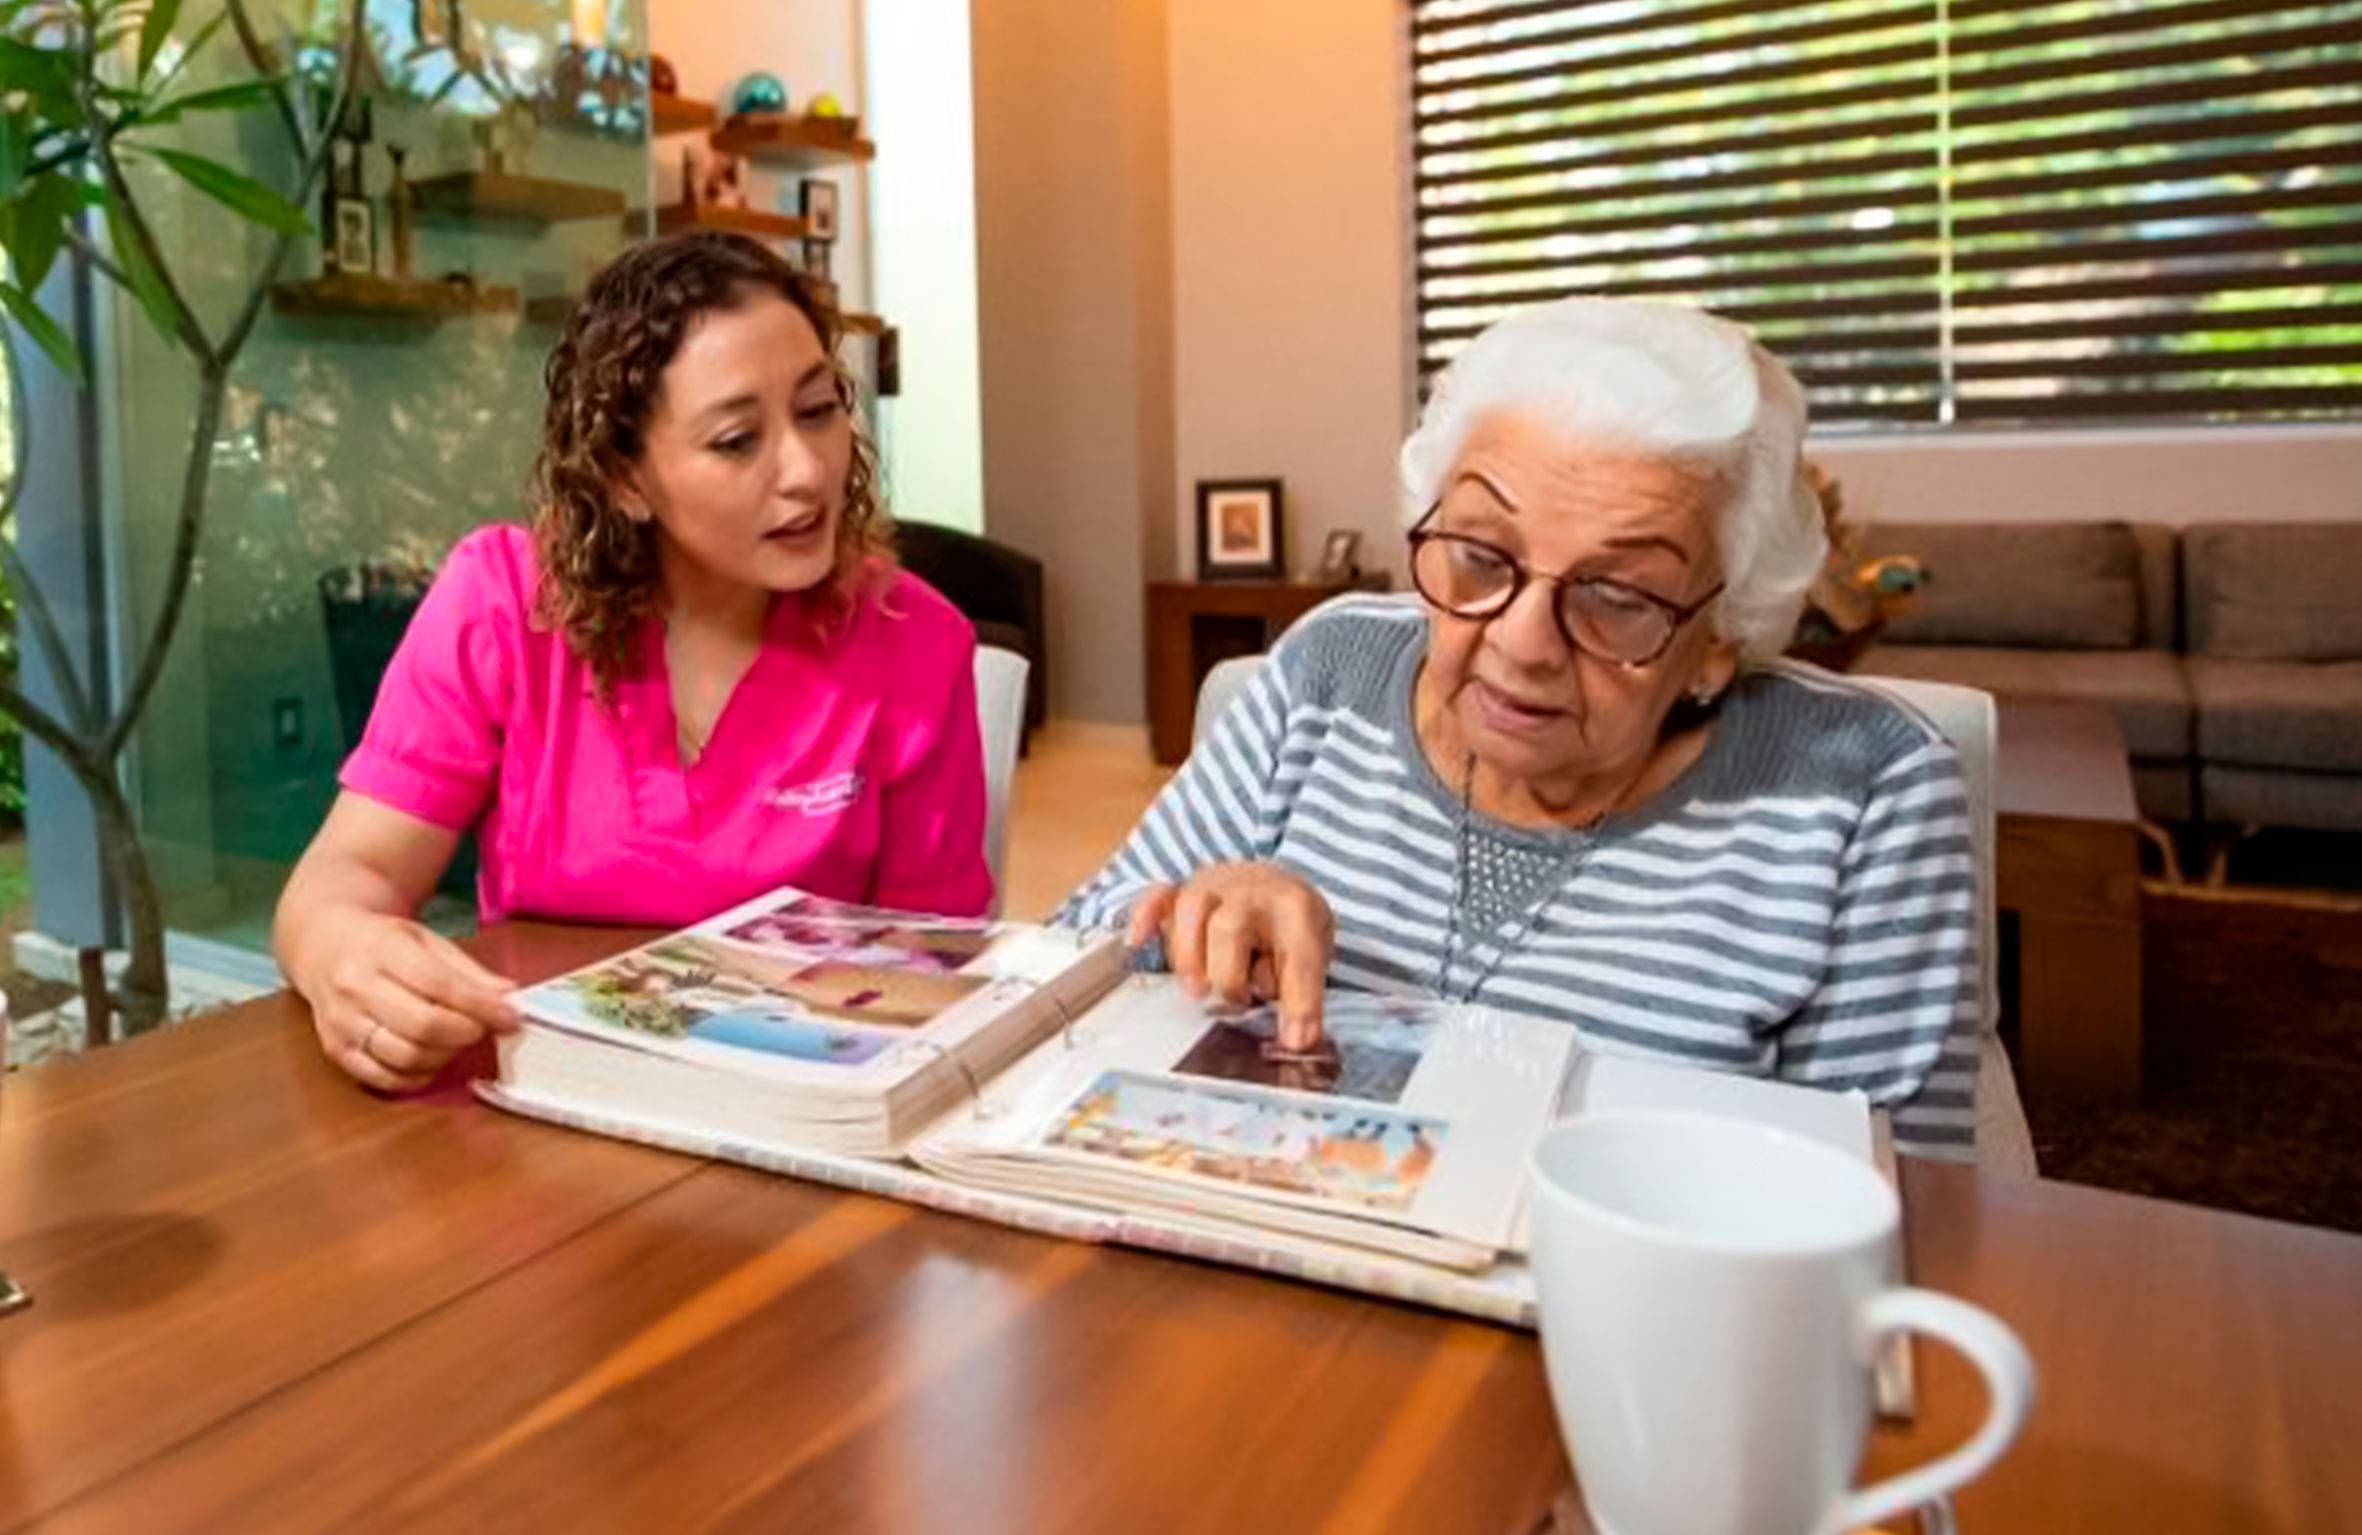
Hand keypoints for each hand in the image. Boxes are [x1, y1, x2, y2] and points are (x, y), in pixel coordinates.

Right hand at [303, 913, 519, 1091]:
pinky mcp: (335, 1050)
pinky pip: (382, 1078)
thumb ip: (468, 971)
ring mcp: (342, 1022)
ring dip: (445, 1056)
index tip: (511, 1015)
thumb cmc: (381, 942)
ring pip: (405, 1056)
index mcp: (382, 950)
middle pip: (422, 1026)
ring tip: (456, 1039)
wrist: (322, 945)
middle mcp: (355, 987)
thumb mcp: (427, 940)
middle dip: (466, 1032)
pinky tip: (431, 1059)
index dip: (481, 1005)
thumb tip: (508, 996)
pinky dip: (416, 1077)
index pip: (439, 985)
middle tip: (483, 1028)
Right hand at [1127, 862, 1334, 1049]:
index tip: (1295, 1040)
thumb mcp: (1313, 954)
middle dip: (1227, 976)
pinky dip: (1145, 917)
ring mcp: (1215, 887)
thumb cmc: (1289, 925)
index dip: (1299, 1002)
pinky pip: (1158, 896)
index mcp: (1296, 910)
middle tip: (1236, 1001)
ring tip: (1195, 990)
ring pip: (1190, 910)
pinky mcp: (1184, 890)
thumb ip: (1302, 996)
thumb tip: (1297, 1043)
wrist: (1274, 882)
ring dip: (1188, 957)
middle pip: (1229, 929)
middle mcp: (1253, 892)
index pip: (1297, 957)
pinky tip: (1138, 940)